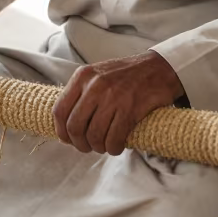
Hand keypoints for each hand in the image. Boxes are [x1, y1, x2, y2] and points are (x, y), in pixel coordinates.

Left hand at [53, 50, 184, 155]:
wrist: (158, 68)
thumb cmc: (125, 76)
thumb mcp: (97, 75)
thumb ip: (81, 94)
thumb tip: (64, 126)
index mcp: (83, 76)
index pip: (60, 110)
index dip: (61, 131)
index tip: (68, 140)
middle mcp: (95, 85)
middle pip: (75, 127)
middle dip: (80, 144)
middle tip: (88, 147)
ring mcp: (113, 96)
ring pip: (94, 135)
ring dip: (99, 147)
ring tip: (105, 145)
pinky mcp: (130, 108)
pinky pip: (114, 138)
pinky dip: (114, 148)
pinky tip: (117, 145)